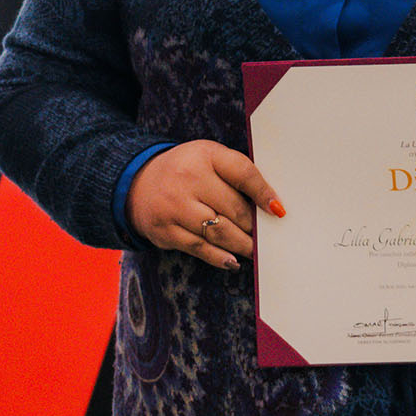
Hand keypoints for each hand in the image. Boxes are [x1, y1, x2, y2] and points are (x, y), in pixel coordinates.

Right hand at [125, 140, 285, 270]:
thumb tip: (271, 204)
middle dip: (253, 226)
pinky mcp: (165, 231)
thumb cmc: (185, 170)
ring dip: (242, 245)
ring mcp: (174, 207)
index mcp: (204, 156)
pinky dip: (220, 257)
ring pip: (219, 233)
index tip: (279, 211)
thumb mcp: (210, 158)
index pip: (242, 173)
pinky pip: (200, 249)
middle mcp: (187, 179)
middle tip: (267, 237)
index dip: (264, 193)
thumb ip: (239, 173)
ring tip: (255, 250)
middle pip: (234, 209)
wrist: (137, 183)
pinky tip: (233, 260)